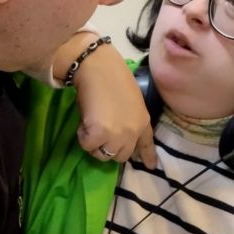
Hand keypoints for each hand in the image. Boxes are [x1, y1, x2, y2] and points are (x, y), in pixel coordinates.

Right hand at [64, 32, 156, 168]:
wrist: (99, 67)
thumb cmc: (112, 77)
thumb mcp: (130, 102)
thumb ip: (127, 120)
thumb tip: (112, 132)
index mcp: (143, 121)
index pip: (147, 144)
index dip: (147, 156)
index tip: (151, 166)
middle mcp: (133, 132)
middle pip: (120, 156)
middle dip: (108, 148)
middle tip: (98, 133)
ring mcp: (117, 135)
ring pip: (103, 155)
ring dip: (94, 144)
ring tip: (90, 124)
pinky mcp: (99, 134)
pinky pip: (87, 146)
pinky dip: (82, 136)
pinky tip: (84, 120)